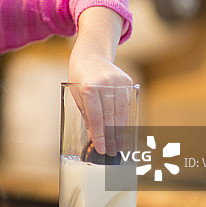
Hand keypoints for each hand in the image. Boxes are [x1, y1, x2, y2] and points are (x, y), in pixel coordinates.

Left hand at [68, 41, 133, 155]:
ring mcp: (118, 82)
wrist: (90, 55)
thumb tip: (95, 138)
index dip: (99, 135)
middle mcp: (105, 84)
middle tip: (110, 152)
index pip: (96, 117)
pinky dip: (125, 118)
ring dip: (120, 131)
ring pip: (121, 112)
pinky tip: (123, 130)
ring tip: (118, 145)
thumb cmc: (79, 78)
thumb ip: (87, 116)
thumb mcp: (77, 96)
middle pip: (110, 117)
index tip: (101, 148)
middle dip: (110, 136)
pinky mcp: (127, 81)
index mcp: (89, 87)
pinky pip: (127, 104)